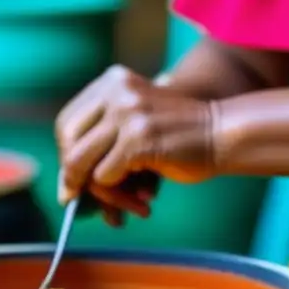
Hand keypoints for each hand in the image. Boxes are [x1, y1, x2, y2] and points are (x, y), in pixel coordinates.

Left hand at [55, 65, 217, 224]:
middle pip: (68, 142)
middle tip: (85, 200)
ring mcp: (126, 112)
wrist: (224, 134)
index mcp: (112, 81)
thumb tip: (64, 191)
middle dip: (74, 177)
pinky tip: (143, 200)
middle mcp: (116, 91)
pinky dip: (118, 194)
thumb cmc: (181, 138)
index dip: (67, 155)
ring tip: (124, 207)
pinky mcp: (137, 138)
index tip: (73, 181)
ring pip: (82, 164)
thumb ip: (101, 146)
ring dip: (100, 193)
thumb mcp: (136, 126)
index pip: (67, 123)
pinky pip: (104, 177)